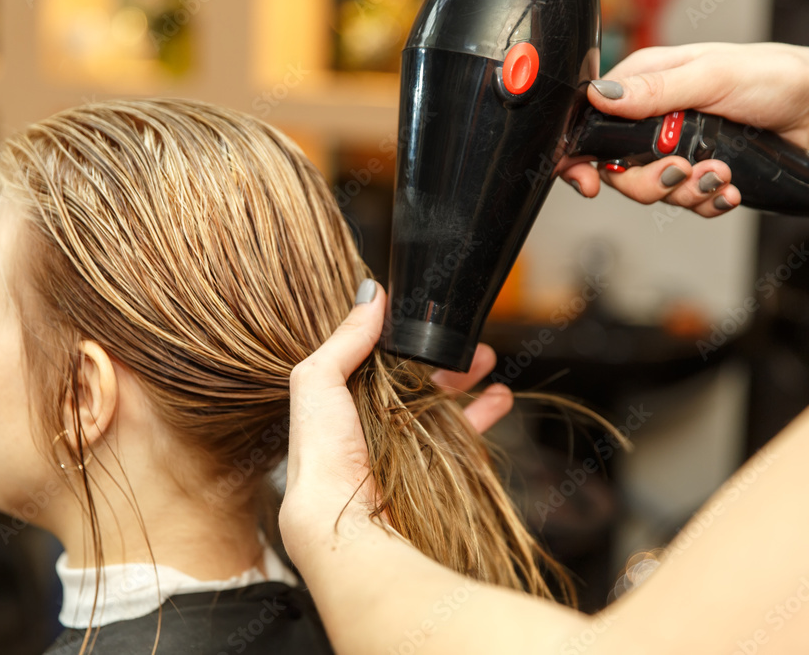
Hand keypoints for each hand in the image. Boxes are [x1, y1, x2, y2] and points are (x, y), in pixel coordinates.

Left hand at [279, 280, 512, 563]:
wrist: (345, 523)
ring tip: (487, 361)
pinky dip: (485, 414)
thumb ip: (344, 338)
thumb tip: (370, 294)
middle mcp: (372, 425)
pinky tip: (498, 397)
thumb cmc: (322, 454)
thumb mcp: (317, 380)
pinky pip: (465, 437)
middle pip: (414, 381)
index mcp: (342, 403)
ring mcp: (404, 449)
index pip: (376, 362)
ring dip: (466, 380)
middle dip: (442, 357)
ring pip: (442, 405)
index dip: (402, 341)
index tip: (427, 320)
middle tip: (467, 340)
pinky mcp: (434, 471)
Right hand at [561, 42, 808, 216]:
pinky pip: (688, 205)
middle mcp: (657, 121)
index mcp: (648, 86)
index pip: (593, 124)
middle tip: (679, 170)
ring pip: (653, 192)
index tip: (586, 181)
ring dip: (687, 191)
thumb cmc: (777, 77)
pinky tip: (728, 188)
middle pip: (619, 171)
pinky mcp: (702, 175)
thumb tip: (599, 95)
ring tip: (719, 174)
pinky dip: (708, 203)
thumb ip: (654, 90)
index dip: (580, 157)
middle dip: (648, 181)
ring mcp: (679, 150)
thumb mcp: (712, 76)